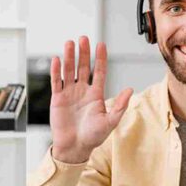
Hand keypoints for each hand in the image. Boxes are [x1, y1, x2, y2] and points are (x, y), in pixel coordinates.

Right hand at [49, 37, 131, 164]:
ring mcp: (69, 93)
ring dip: (69, 57)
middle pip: (83, 67)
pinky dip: (56, 71)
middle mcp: (82, 91)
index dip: (100, 58)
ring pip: (69, 71)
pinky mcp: (58, 98)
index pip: (98, 72)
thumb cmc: (93, 137)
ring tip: (69, 44)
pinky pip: (56, 81)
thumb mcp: (110, 121)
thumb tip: (130, 89)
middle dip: (83, 53)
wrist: (74, 147)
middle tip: (83, 38)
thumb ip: (119, 105)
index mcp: (96, 94)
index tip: (101, 44)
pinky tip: (56, 59)